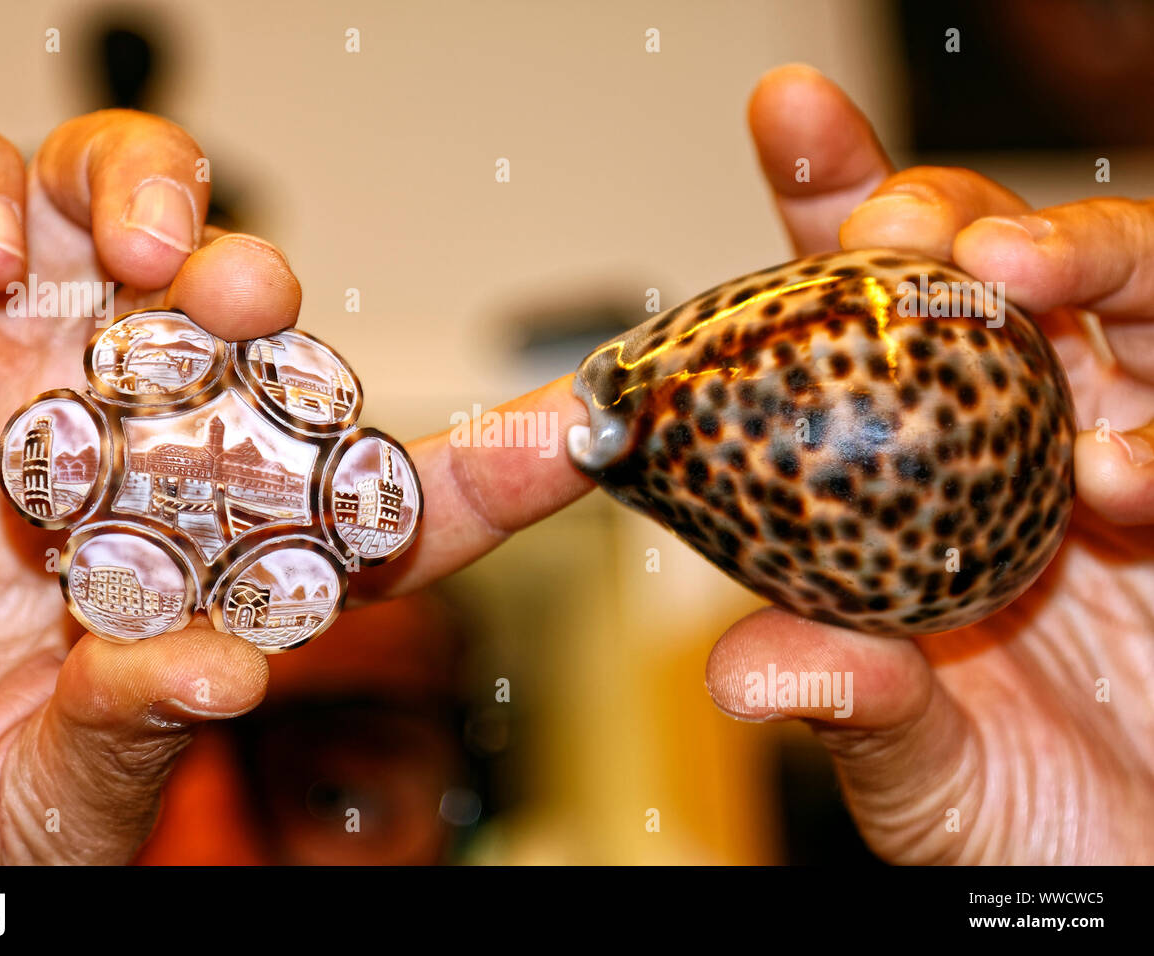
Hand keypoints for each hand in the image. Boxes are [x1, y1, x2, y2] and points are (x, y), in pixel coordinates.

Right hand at [0, 112, 590, 862]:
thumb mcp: (48, 793)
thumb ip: (132, 728)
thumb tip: (225, 664)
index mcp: (193, 558)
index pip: (369, 501)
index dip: (483, 469)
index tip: (576, 437)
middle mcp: (108, 447)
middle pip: (231, 324)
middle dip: (260, 294)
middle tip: (263, 303)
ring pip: (92, 217)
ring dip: (141, 201)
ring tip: (145, 253)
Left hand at [705, 65, 1153, 862]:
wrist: (1143, 880)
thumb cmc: (1027, 822)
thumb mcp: (916, 772)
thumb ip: (849, 707)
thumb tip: (750, 670)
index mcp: (919, 473)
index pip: (866, 312)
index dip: (830, 204)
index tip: (787, 116)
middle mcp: (1025, 440)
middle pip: (994, 264)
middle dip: (948, 215)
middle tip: (900, 233)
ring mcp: (1135, 453)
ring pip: (1131, 295)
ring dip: (1082, 259)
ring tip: (1021, 276)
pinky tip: (1126, 465)